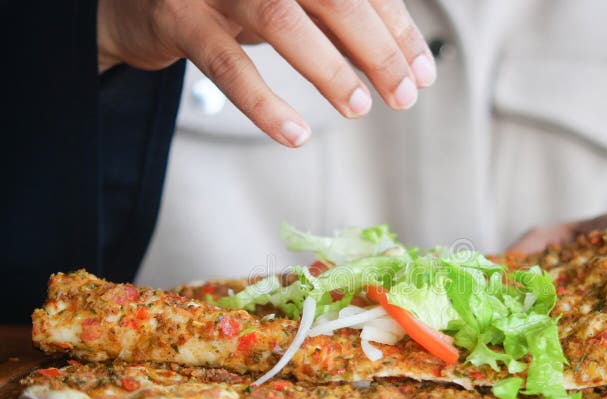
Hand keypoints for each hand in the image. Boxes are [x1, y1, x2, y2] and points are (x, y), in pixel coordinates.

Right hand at [97, 0, 436, 146]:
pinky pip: (227, 63)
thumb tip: (403, 61)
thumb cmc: (231, 4)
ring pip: (281, 18)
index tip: (422, 71)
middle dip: (376, 48)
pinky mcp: (178, 16)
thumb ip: (337, 22)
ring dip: (328, 68)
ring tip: (360, 108)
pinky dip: (264, 102)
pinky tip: (295, 133)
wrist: (140, 3)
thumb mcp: (289, 3)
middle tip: (404, 94)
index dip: (396, 28)